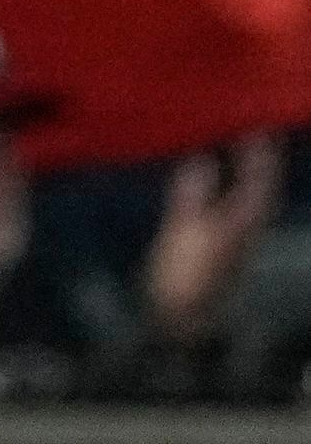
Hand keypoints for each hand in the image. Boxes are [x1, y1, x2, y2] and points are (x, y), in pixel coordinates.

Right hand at [142, 132, 283, 336]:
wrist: (181, 322)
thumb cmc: (185, 276)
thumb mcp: (184, 232)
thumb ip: (192, 195)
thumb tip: (203, 160)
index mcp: (244, 221)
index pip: (262, 179)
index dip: (261, 151)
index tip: (255, 120)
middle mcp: (247, 226)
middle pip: (260, 186)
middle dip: (256, 158)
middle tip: (244, 124)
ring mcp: (235, 237)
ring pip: (246, 195)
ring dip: (242, 170)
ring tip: (228, 143)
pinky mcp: (220, 244)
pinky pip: (230, 204)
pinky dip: (225, 186)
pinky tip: (209, 176)